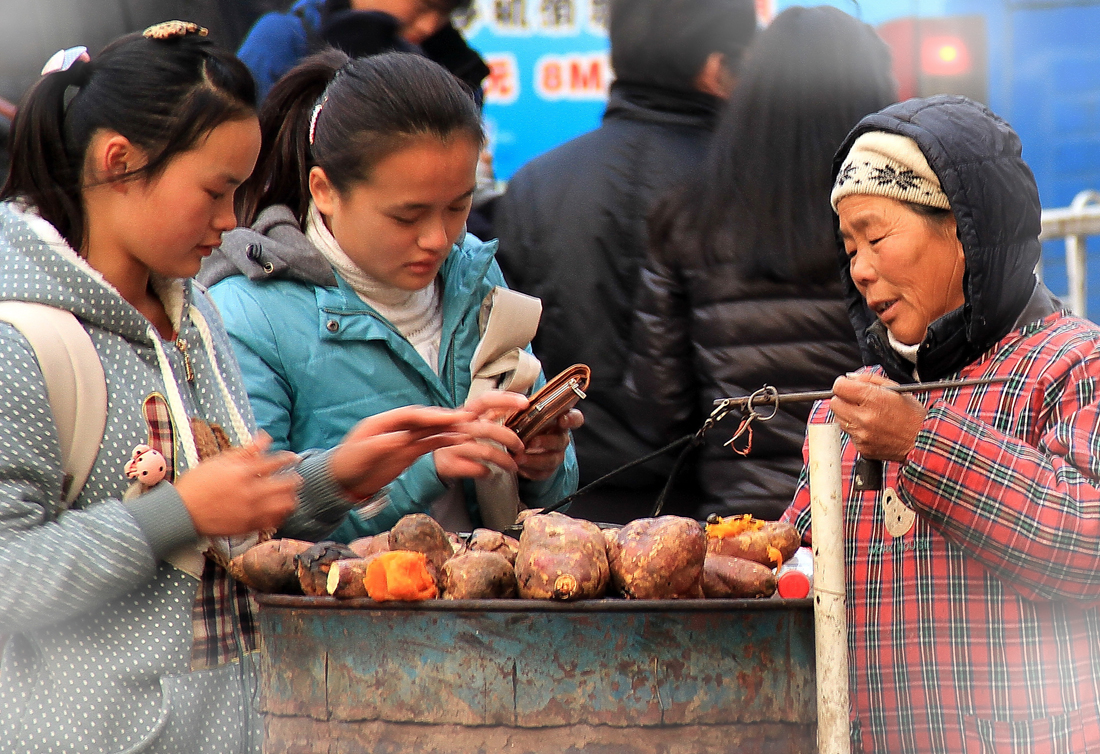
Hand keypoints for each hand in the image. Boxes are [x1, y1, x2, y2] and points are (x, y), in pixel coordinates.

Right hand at [175, 433, 300, 536]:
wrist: (182, 512)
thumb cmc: (198, 483)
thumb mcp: (219, 461)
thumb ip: (246, 451)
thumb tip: (266, 437)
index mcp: (242, 473)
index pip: (275, 463)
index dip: (287, 459)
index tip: (293, 458)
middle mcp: (250, 492)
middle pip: (285, 485)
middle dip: (294, 480)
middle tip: (296, 478)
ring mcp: (250, 511)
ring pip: (284, 505)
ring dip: (290, 498)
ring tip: (290, 495)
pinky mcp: (248, 526)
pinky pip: (274, 522)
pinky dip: (281, 515)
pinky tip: (279, 510)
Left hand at [329, 405, 475, 500]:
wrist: (342, 483)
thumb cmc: (347, 465)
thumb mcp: (362, 454)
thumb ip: (381, 445)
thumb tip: (402, 438)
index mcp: (381, 423)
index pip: (410, 415)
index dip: (430, 415)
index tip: (448, 417)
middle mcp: (394, 428)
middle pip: (422, 420)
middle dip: (444, 419)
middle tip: (466, 418)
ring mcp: (402, 440)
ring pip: (428, 431)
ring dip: (447, 428)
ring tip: (467, 428)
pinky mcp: (406, 452)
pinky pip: (427, 444)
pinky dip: (442, 441)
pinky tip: (457, 440)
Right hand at [434, 390, 527, 481]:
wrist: (430, 460)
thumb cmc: (456, 437)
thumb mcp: (471, 420)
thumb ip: (492, 412)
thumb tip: (517, 403)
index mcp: (465, 412)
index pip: (486, 400)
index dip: (506, 399)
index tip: (525, 403)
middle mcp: (457, 426)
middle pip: (489, 429)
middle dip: (510, 440)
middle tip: (521, 448)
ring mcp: (452, 445)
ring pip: (486, 451)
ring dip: (505, 460)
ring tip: (514, 466)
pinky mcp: (450, 464)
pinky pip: (477, 469)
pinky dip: (487, 472)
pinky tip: (489, 472)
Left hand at [516, 408, 582, 480]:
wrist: (517, 444)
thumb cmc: (524, 423)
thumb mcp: (525, 413)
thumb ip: (527, 408)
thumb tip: (519, 403)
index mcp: (560, 420)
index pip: (575, 418)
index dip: (571, 419)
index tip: (562, 419)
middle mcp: (561, 438)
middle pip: (561, 441)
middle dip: (546, 442)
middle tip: (530, 442)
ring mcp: (556, 455)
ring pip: (552, 459)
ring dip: (534, 459)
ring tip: (518, 457)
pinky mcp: (547, 470)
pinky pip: (542, 472)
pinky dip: (529, 470)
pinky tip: (518, 466)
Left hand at [829, 373, 926, 461]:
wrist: (924, 442)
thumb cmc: (913, 415)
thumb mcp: (896, 389)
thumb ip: (869, 379)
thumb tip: (849, 377)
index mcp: (872, 399)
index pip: (839, 387)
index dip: (843, 384)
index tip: (848, 386)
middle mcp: (864, 418)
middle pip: (835, 403)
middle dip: (843, 399)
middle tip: (857, 400)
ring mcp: (861, 435)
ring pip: (840, 419)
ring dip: (848, 415)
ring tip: (868, 415)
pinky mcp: (862, 448)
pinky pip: (850, 434)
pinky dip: (857, 430)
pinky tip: (872, 428)